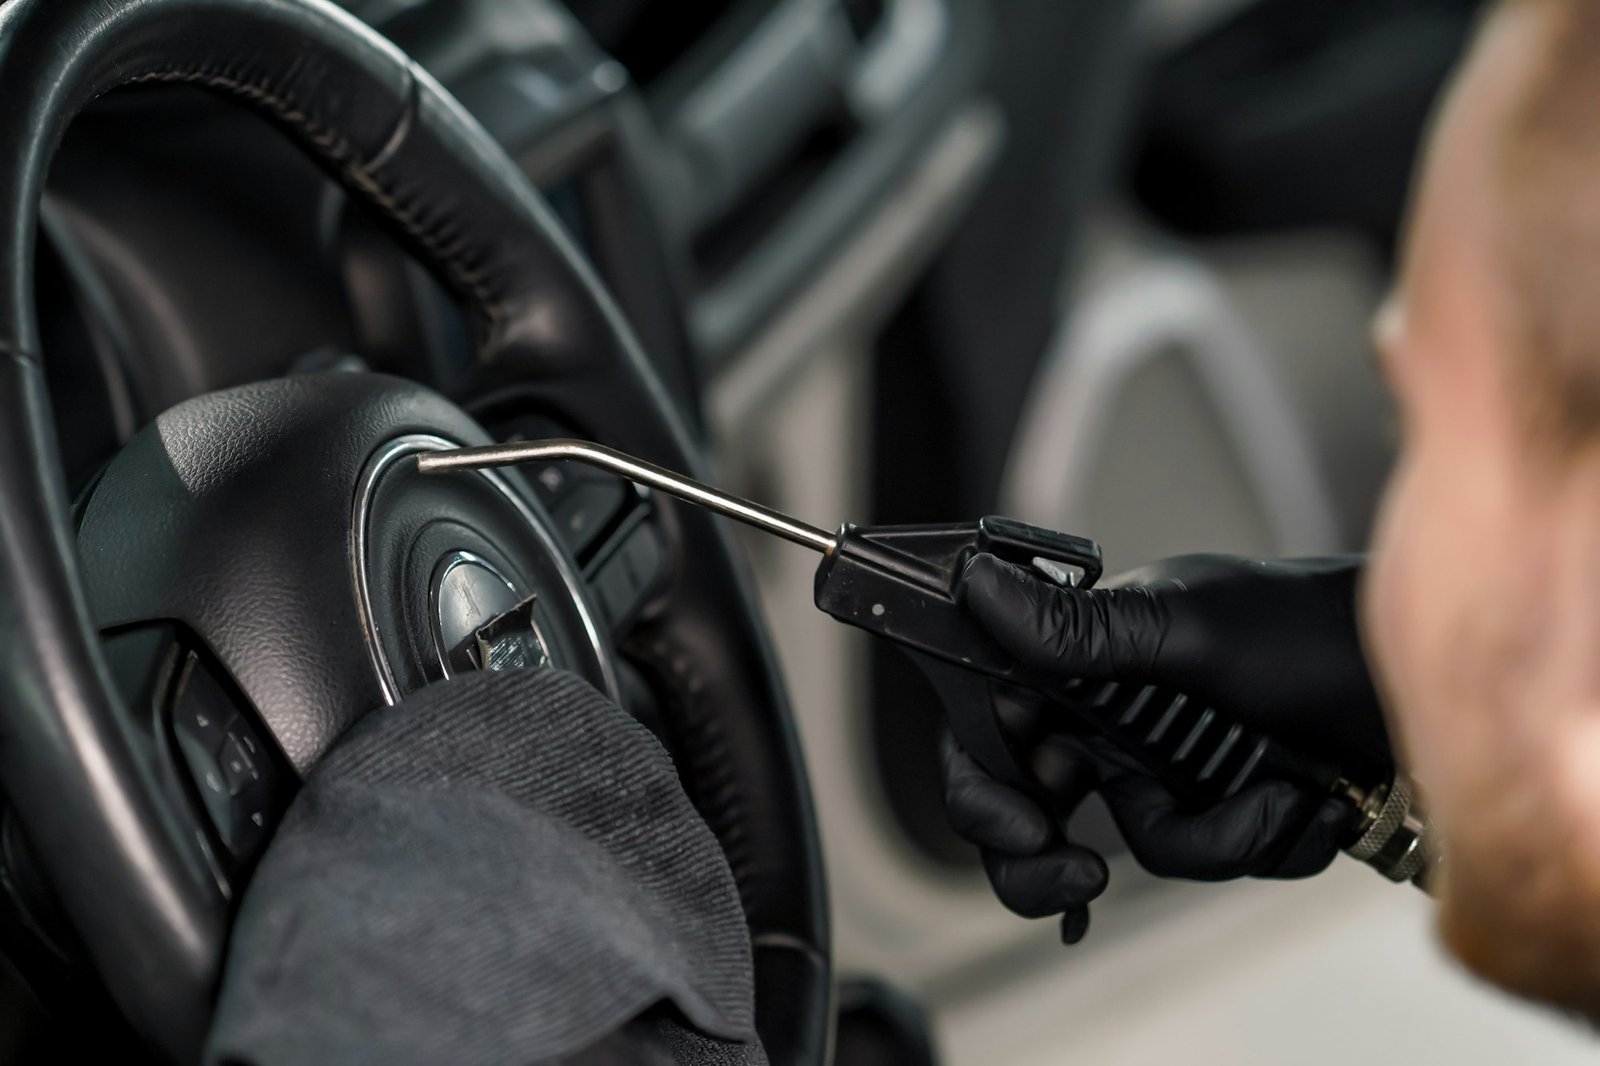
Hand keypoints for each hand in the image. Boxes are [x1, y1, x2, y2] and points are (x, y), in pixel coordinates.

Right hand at [943, 553, 1391, 929]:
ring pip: (1139, 846)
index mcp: (1093, 657)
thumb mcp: (1196, 633)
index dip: (981, 782)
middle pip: (1034, 809)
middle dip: (1048, 862)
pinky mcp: (1226, 807)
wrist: (1438, 696)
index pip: (992, 723)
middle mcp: (1121, 712)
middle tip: (1078, 875)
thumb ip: (1082, 630)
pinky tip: (1311, 805)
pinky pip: (1211, 858)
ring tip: (1283, 799)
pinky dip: (1267, 842)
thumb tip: (977, 586)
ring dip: (1217, 838)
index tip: (1021, 825)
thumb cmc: (1322, 634)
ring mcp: (1174, 765)